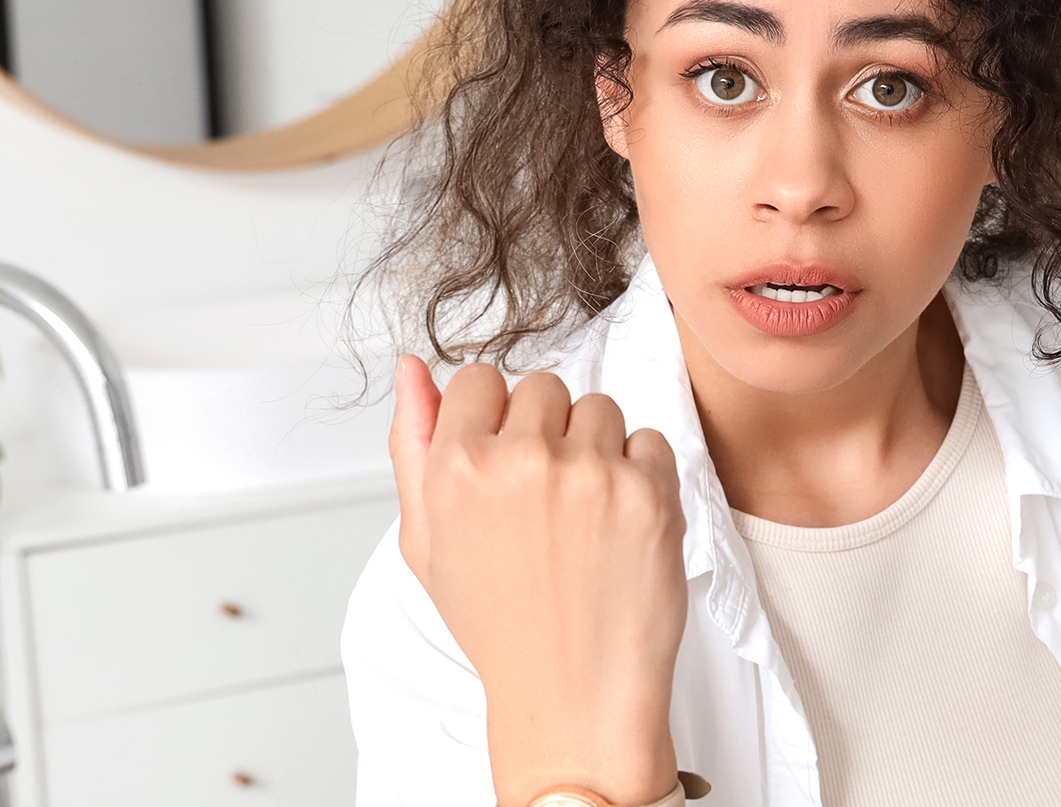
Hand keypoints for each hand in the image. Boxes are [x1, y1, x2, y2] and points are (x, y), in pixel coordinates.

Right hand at [392, 356, 688, 806]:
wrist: (572, 695)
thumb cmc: (499, 624)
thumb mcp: (427, 542)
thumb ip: (412, 444)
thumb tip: (411, 366)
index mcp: (456, 468)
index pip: (479, 378)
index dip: (493, 417)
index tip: (504, 458)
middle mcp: (520, 460)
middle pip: (542, 386)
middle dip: (546, 429)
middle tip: (544, 499)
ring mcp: (590, 473)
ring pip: (599, 408)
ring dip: (596, 448)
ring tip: (582, 516)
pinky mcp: (648, 491)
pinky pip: (650, 440)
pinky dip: (641, 475)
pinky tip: (618, 526)